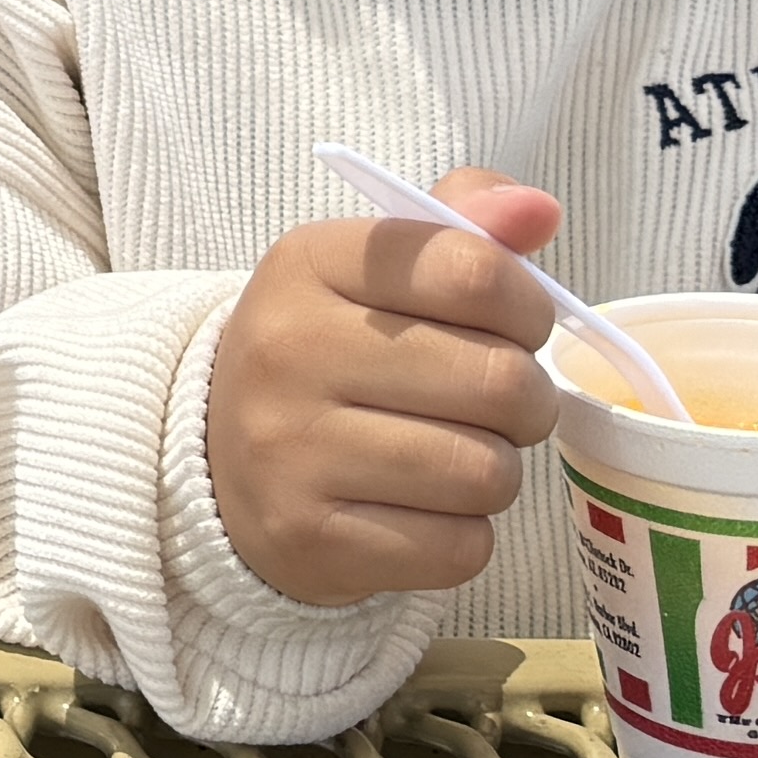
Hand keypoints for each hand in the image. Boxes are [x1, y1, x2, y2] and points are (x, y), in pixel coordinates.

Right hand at [202, 172, 570, 607]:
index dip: (527, 306)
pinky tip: (422, 512)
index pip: (474, 271)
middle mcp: (287, 350)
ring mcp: (290, 450)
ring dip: (495, 472)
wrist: (218, 461)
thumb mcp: (375, 272)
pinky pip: (460, 548)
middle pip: (499, 380)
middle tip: (495, 406)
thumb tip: (539, 210)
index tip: (513, 326)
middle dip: (526, 400)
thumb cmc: (329, 354)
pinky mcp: (309, 538)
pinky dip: (463, 537)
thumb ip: (463, 228)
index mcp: (307, 263)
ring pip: (487, 472)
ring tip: (454, 459)